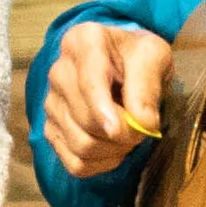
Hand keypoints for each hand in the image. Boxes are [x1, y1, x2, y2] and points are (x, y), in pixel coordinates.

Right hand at [40, 22, 172, 178]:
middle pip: (85, 120)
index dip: (103, 110)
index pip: (88, 82)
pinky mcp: (51, 130)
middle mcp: (59, 71)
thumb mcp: (154, 57)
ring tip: (129, 136)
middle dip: (121, 134)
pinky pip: (75, 163)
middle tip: (142, 128)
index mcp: (82, 42)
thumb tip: (142, 124)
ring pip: (80, 145)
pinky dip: (100, 164)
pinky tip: (114, 148)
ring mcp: (51, 103)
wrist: (123, 65)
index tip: (121, 130)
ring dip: (113, 150)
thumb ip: (148, 86)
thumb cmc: (139, 58)